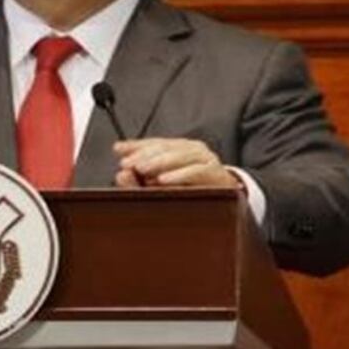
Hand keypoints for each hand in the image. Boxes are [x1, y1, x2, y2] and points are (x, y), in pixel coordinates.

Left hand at [112, 138, 240, 188]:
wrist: (229, 205)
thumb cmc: (191, 193)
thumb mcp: (159, 188)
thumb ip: (137, 182)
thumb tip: (121, 174)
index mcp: (179, 149)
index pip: (155, 143)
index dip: (136, 145)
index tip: (118, 149)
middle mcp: (193, 150)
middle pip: (166, 147)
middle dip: (144, 154)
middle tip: (127, 163)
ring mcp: (206, 160)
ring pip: (181, 155)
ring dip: (160, 162)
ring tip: (141, 168)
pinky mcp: (217, 174)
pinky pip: (197, 171)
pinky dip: (180, 175)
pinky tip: (164, 180)